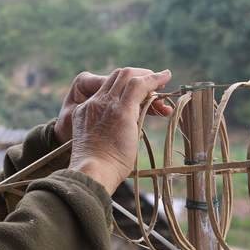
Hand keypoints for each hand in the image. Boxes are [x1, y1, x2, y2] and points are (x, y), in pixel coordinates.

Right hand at [66, 68, 171, 193]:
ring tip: (162, 79)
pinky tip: (165, 76)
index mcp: (84, 112)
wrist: (91, 173)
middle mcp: (94, 103)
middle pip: (116, 77)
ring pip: (127, 76)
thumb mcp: (99, 144)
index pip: (106, 89)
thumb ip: (111, 133)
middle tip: (154, 82)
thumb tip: (132, 135)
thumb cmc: (98, 169)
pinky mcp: (122, 110)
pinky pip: (139, 85)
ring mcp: (107, 104)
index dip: (124, 87)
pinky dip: (154, 78)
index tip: (140, 94)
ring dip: (147, 76)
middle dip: (137, 76)